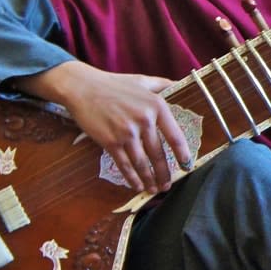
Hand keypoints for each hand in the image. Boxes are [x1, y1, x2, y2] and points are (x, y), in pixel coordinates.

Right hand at [15, 62, 192, 193]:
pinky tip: (137, 186)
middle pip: (158, 154)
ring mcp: (126, 133)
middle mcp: (144, 120)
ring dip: (149, 179)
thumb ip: (163, 84)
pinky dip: (132, 178)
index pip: (175, 136)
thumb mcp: (143, 80)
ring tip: (154, 189)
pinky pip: (124, 165)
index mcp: (156, 106)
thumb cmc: (114, 84)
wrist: (83, 88)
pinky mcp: (110, 142)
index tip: (187, 165)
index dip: (182, 154)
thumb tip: (181, 84)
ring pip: (142, 163)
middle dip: (164, 174)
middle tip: (168, 185)